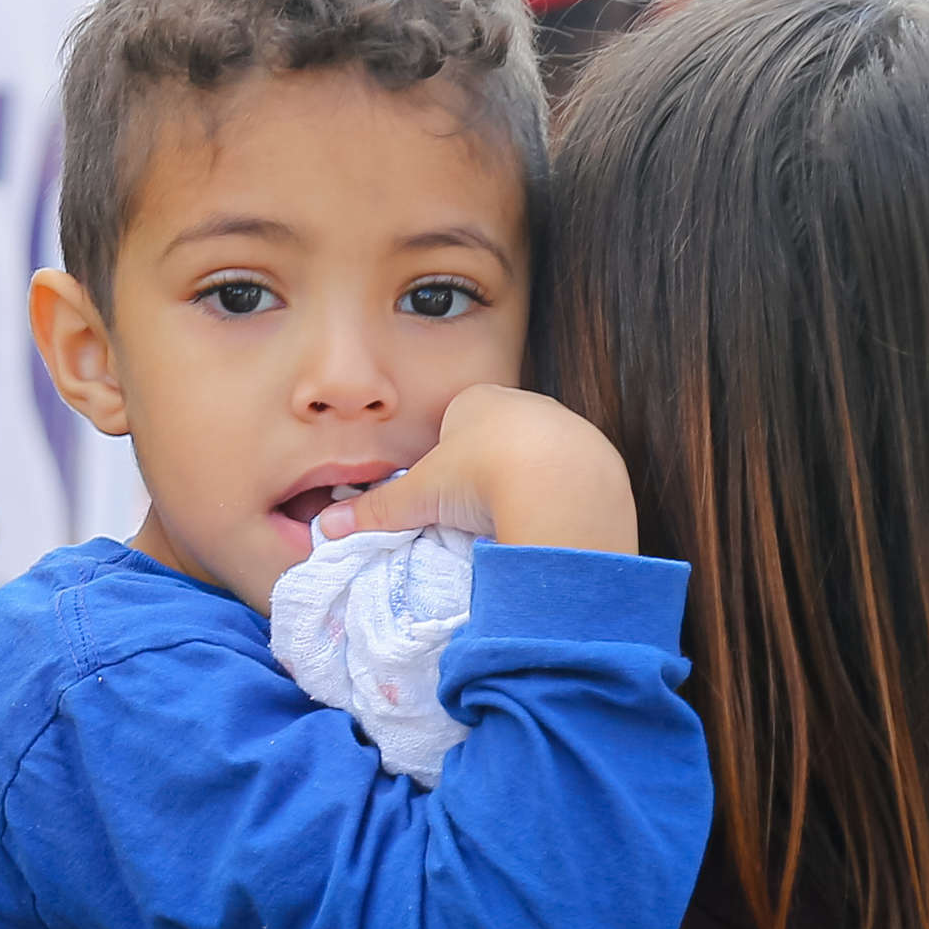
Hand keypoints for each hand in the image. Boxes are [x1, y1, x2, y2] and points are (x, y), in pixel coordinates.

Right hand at [316, 386, 638, 553]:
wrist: (563, 488)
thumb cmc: (482, 476)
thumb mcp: (421, 496)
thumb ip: (376, 510)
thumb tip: (326, 529)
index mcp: (480, 399)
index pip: (455, 422)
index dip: (445, 460)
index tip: (444, 496)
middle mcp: (527, 404)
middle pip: (497, 439)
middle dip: (486, 472)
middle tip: (474, 514)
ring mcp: (569, 429)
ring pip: (539, 458)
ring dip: (526, 487)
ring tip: (512, 524)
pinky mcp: (602, 460)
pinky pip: (574, 481)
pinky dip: (560, 501)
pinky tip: (549, 526)